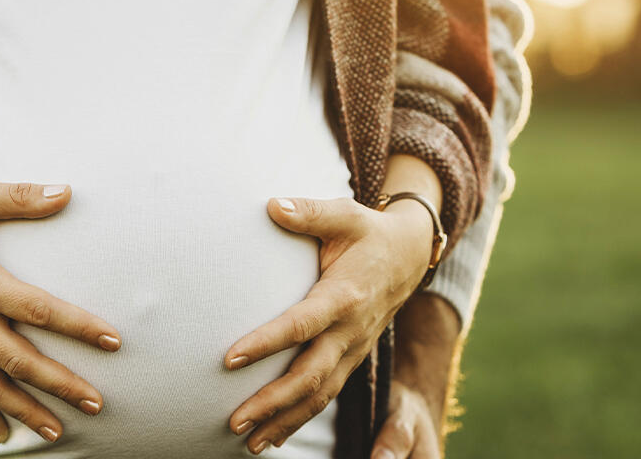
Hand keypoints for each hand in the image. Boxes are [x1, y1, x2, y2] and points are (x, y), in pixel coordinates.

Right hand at [0, 176, 122, 443]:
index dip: (78, 326)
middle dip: (59, 384)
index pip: (37, 309)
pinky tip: (4, 433)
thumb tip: (67, 191)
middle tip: (97, 403)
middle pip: (17, 360)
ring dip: (24, 410)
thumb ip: (18, 197)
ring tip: (58, 431)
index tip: (113, 341)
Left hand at [223, 194, 434, 452]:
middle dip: (272, 401)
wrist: (410, 254)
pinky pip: (327, 394)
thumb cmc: (368, 231)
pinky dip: (301, 418)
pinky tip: (273, 436)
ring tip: (249, 443)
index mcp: (344, 295)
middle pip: (311, 375)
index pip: (301, 325)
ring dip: (284, 420)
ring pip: (320, 394)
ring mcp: (354, 349)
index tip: (229, 357)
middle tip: (234, 419)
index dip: (266, 342)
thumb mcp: (344, 214)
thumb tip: (271, 205)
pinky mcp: (352, 358)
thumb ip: (308, 212)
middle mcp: (351, 330)